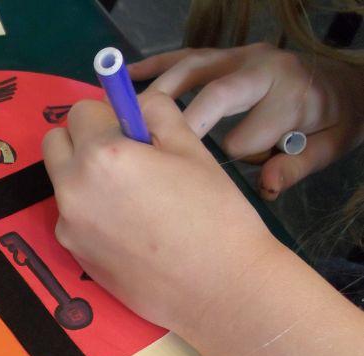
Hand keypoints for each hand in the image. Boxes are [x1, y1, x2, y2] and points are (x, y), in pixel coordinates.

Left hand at [42, 91, 285, 334]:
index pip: (79, 110)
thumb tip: (132, 104)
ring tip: (131, 195)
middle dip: (83, 139)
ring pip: (62, 180)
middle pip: (56, 142)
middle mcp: (72, 187)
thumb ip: (154, 112)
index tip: (131, 130)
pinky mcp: (72, 252)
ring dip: (84, 174)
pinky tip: (128, 228)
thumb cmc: (214, 213)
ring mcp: (67, 224)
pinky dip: (89, 210)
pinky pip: (71, 215)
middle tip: (124, 156)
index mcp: (100, 155)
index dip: (108, 115)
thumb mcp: (191, 147)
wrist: (219, 289)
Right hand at [128, 43, 363, 199]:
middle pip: (215, 95)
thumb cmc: (331, 119)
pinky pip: (183, 56)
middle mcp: (260, 67)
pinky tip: (130, 75)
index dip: (233, 159)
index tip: (229, 170)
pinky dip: (155, 65)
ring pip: (190, 70)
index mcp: (289, 92)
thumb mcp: (330, 145)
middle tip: (154, 154)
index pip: (246, 136)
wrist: (339, 82)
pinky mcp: (221, 54)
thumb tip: (265, 187)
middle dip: (184, 127)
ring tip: (132, 122)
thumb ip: (297, 166)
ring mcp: (236, 56)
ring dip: (159, 96)